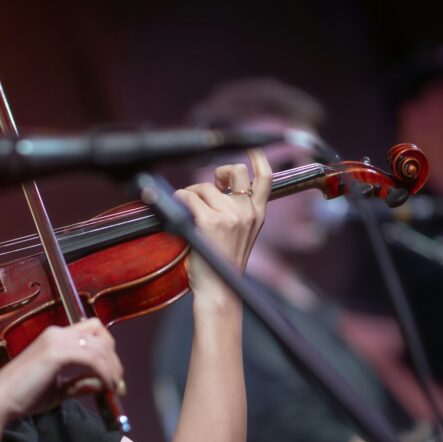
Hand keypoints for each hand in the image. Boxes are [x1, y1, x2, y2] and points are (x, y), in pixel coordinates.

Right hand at [0, 318, 122, 421]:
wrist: (0, 401)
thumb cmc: (23, 397)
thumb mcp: (57, 390)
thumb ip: (79, 384)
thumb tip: (101, 384)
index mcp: (54, 338)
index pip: (91, 331)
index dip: (107, 349)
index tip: (113, 373)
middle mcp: (56, 334)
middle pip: (99, 332)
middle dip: (113, 356)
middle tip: (117, 380)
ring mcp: (55, 341)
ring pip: (99, 346)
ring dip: (112, 367)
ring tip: (114, 387)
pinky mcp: (56, 354)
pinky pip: (91, 358)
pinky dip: (104, 372)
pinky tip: (106, 386)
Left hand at [175, 149, 270, 304]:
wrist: (219, 292)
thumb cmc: (223, 267)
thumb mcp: (241, 236)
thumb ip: (238, 213)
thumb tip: (217, 190)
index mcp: (258, 215)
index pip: (265, 177)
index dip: (258, 158)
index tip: (251, 149)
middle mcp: (247, 212)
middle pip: (234, 171)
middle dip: (217, 173)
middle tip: (206, 190)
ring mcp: (230, 215)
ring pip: (204, 186)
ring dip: (190, 195)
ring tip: (188, 216)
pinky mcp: (210, 221)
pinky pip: (188, 197)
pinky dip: (179, 201)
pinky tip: (178, 215)